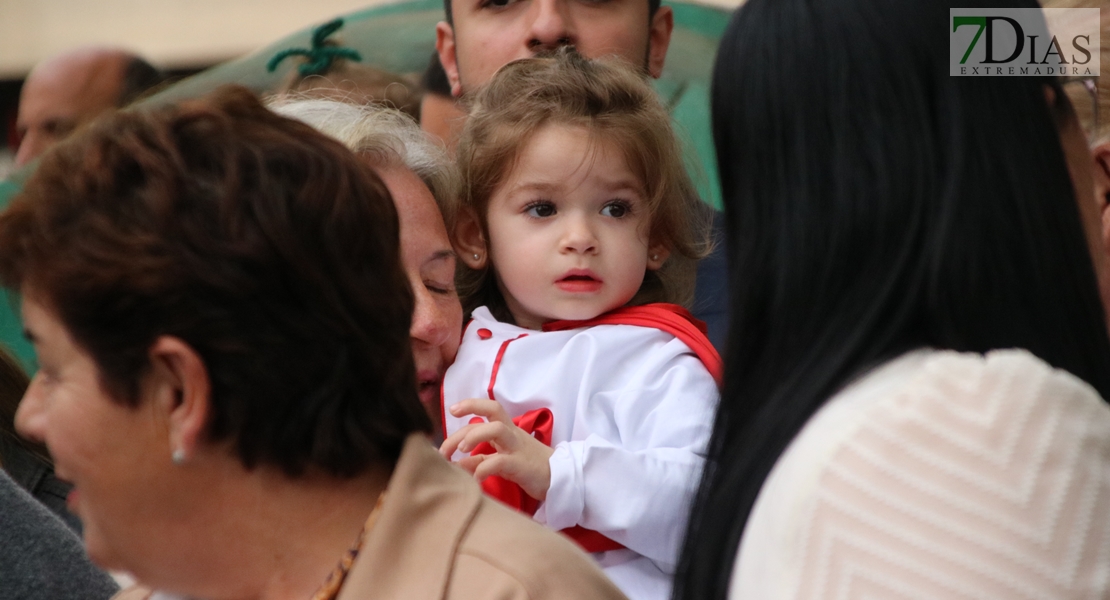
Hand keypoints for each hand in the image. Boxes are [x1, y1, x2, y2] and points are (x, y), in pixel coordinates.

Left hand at [440, 398, 554, 500]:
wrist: (560, 479)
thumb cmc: (529, 468)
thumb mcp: (501, 460)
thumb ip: (479, 459)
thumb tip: (455, 463)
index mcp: (507, 430)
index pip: (489, 408)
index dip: (470, 405)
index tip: (452, 409)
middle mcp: (512, 434)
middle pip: (491, 413)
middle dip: (463, 428)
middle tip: (444, 449)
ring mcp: (517, 448)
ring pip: (496, 429)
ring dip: (474, 437)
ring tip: (460, 452)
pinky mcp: (521, 465)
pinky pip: (499, 462)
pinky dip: (483, 469)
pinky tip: (475, 479)